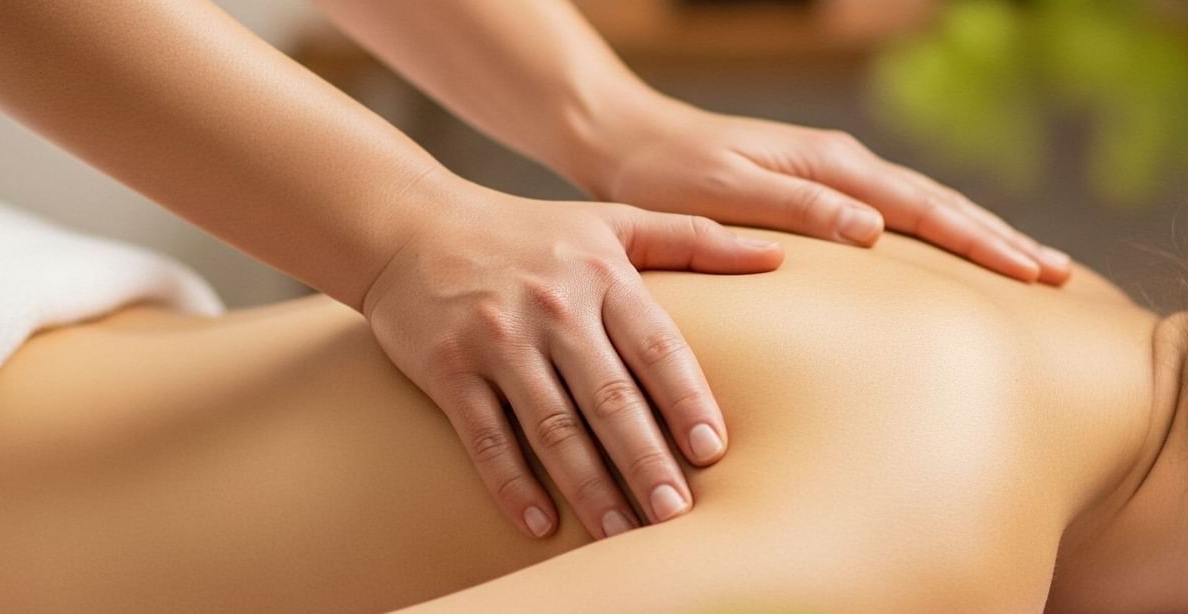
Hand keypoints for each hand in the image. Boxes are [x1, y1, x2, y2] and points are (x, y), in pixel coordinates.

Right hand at [361, 180, 782, 538]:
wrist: (409, 225)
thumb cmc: (526, 232)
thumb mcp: (611, 221)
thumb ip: (693, 238)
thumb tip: (778, 257)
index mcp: (600, 273)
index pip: (655, 344)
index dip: (685, 398)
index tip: (713, 450)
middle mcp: (552, 306)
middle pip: (608, 395)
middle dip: (645, 459)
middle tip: (675, 513)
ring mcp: (497, 339)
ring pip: (551, 426)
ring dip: (588, 486)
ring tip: (621, 533)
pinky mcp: (449, 369)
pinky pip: (485, 437)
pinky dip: (512, 484)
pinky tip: (540, 525)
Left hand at [573, 100, 1071, 284]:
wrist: (624, 143)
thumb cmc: (665, 174)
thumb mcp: (724, 192)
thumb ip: (795, 208)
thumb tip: (872, 230)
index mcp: (830, 165)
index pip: (925, 208)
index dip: (983, 242)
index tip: (1035, 274)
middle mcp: (842, 166)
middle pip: (941, 206)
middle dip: (1002, 241)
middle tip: (1061, 279)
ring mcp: (833, 177)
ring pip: (923, 210)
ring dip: (976, 239)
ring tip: (1027, 271)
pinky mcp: (816, 192)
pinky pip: (892, 218)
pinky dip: (932, 238)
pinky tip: (945, 265)